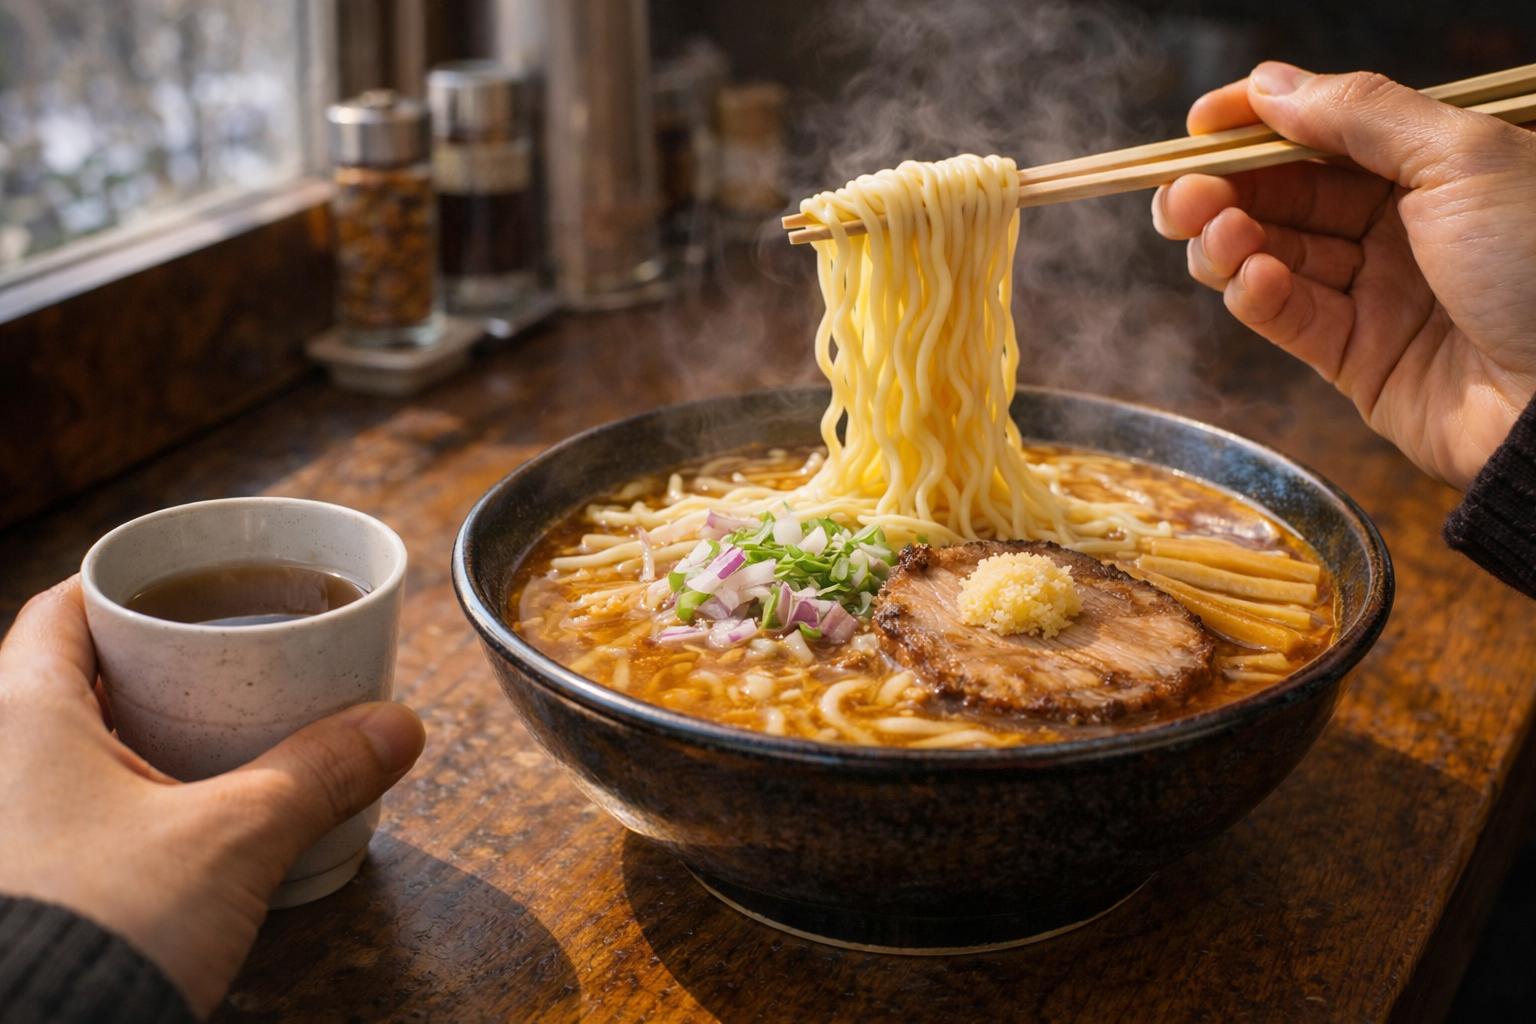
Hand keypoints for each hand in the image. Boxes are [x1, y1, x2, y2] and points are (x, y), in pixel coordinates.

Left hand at [0, 578, 425, 1015]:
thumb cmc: (100, 927)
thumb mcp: (232, 838)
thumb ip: (319, 773)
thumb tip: (398, 726)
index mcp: (17, 714)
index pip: (64, 607)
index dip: (131, 588)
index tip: (196, 589)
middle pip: (73, 674)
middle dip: (155, 666)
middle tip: (231, 664)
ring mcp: (4, 822)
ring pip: (70, 747)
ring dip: (144, 734)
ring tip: (223, 739)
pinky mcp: (20, 879)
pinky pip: (68, 807)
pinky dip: (127, 795)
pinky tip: (184, 818)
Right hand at [1152, 61, 1535, 488]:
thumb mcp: (1460, 157)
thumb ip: (1360, 114)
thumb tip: (1272, 85)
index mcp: (1434, 165)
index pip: (1326, 131)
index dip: (1258, 123)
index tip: (1199, 125)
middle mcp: (1402, 225)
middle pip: (1287, 195)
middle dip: (1224, 189)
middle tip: (1180, 196)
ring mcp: (1377, 293)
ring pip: (1274, 254)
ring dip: (1230, 241)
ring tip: (1215, 237)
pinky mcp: (1358, 358)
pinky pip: (1288, 317)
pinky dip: (1256, 294)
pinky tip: (1250, 279)